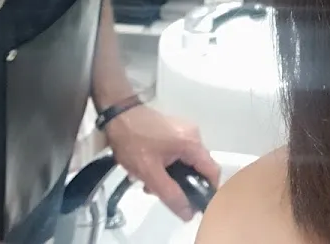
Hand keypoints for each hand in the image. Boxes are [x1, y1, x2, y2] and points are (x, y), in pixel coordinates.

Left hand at [104, 104, 220, 221]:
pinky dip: (166, 166)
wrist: (116, 115)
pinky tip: (148, 171)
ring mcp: (183, 131)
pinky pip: (177, 154)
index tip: (197, 207)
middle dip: (182, 186)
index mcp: (192, 143)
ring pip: (185, 163)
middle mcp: (193, 135)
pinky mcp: (172, 131)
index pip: (212, 172)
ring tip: (149, 184)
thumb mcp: (150, 173)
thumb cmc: (133, 141)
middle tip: (165, 197)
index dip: (209, 192)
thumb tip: (189, 214)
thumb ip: (171, 195)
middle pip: (198, 168)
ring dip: (170, 177)